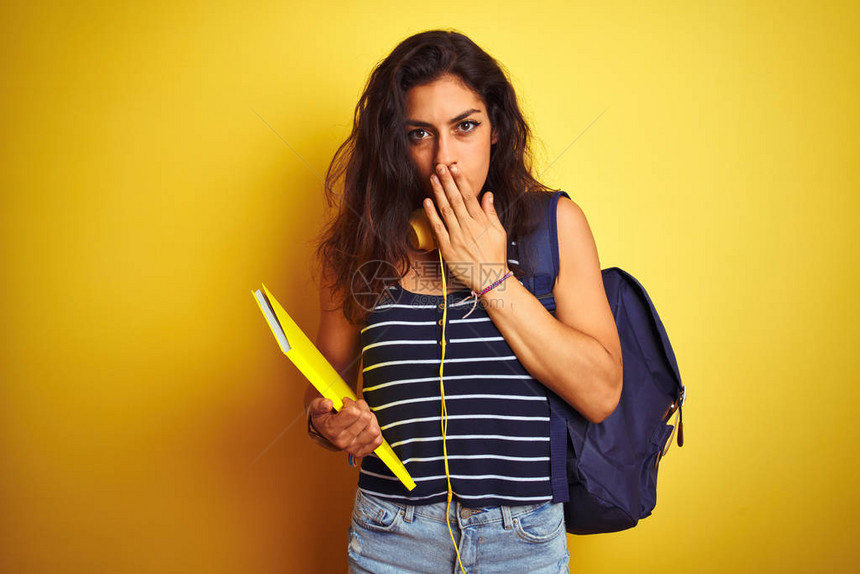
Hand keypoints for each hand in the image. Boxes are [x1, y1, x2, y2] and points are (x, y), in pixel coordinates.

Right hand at [307, 396, 382, 457]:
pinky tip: (365, 426)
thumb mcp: (317, 407)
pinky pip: (378, 439)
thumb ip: (320, 404)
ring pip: (374, 429)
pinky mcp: (362, 452)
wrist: (325, 430)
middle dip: (361, 408)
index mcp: (331, 430)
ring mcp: (353, 449)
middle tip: (354, 408)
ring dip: (370, 419)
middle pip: (365, 418)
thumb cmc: (324, 416)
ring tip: (361, 417)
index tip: (344, 403)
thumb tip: (328, 403)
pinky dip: (374, 430)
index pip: (353, 412)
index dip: (350, 402)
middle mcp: (342, 442)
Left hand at [423, 163, 508, 291]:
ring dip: (439, 192)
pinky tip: (427, 202)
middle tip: (440, 166)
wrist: (490, 279)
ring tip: (433, 178)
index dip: (461, 181)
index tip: (455, 168)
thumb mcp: (498, 232)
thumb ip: (491, 212)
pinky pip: (438, 228)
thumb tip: (488, 194)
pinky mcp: (448, 248)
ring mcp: (457, 237)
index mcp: (481, 222)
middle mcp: (468, 227)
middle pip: (456, 199)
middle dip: (447, 181)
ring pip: (446, 210)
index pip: (469, 196)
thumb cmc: (494, 255)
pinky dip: (432, 214)